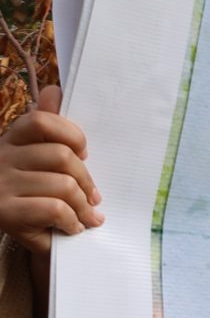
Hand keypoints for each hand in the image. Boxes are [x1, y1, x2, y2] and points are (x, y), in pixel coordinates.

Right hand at [0, 88, 103, 253]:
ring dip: (83, 206)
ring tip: (87, 217)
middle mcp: (1, 158)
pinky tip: (72, 227)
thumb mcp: (36, 157)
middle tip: (93, 197)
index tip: (84, 154)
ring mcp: (2, 185)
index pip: (41, 121)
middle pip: (62, 156)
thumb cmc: (29, 192)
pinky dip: (71, 221)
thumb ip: (48, 127)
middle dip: (86, 180)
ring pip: (63, 185)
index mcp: (11, 140)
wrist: (7, 224)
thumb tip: (56, 90)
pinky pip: (54, 208)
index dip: (72, 136)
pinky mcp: (6, 213)